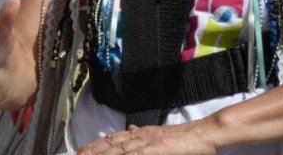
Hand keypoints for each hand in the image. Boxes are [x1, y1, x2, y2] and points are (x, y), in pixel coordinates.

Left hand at [77, 119, 224, 154]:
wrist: (205, 133)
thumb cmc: (188, 139)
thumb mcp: (163, 135)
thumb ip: (146, 133)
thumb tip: (131, 129)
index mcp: (143, 134)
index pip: (115, 139)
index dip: (97, 145)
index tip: (83, 150)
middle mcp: (143, 136)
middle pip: (112, 143)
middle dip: (93, 150)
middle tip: (78, 154)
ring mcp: (149, 142)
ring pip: (120, 148)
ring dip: (103, 153)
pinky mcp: (157, 149)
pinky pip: (136, 154)